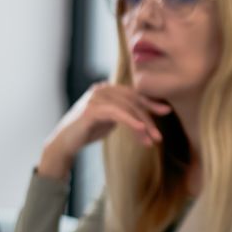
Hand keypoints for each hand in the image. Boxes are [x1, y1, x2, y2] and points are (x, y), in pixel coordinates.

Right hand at [37, 82, 170, 178]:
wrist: (65, 143)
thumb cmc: (89, 130)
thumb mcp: (112, 118)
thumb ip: (126, 111)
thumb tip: (149, 113)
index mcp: (107, 88)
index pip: (134, 94)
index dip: (150, 102)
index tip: (166, 111)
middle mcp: (101, 89)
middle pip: (133, 101)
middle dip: (149, 118)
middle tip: (159, 136)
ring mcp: (95, 98)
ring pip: (128, 108)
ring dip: (142, 126)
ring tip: (151, 141)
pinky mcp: (91, 110)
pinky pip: (117, 114)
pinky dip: (131, 121)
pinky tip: (141, 130)